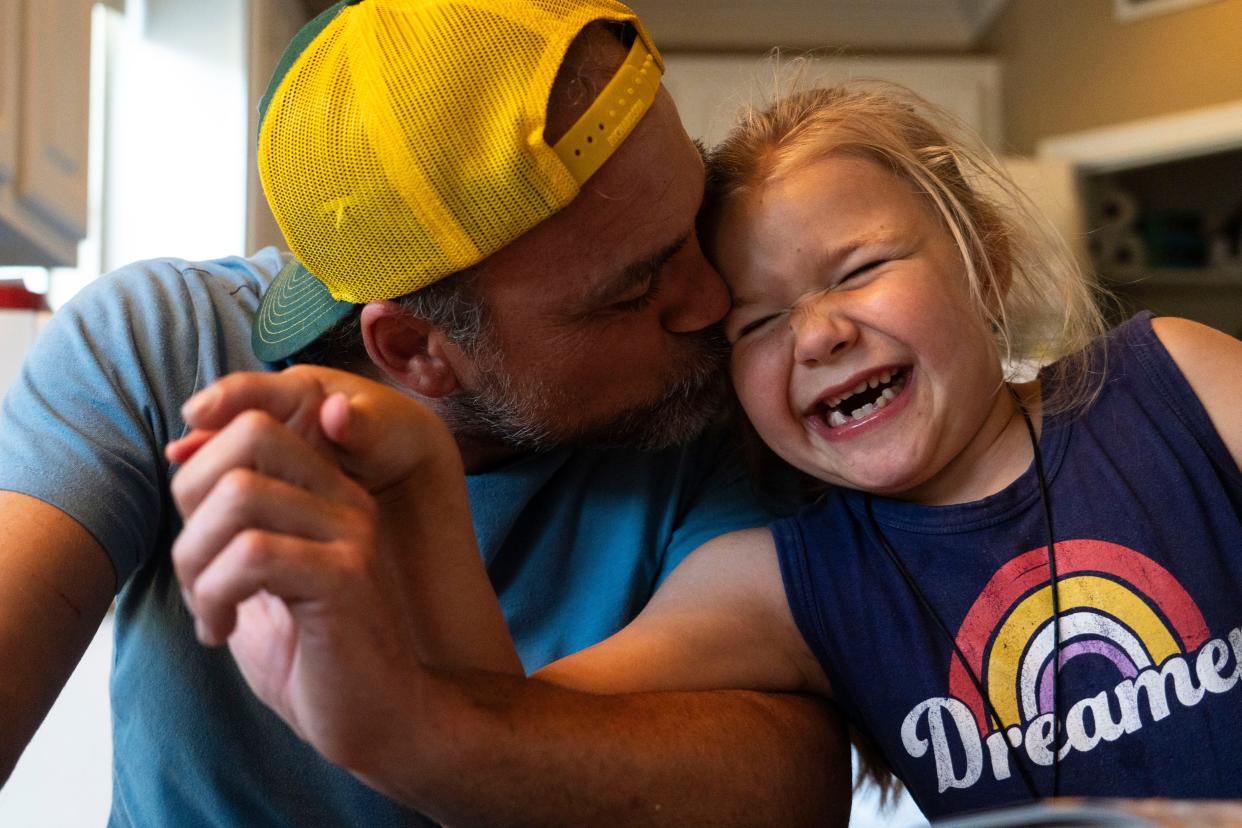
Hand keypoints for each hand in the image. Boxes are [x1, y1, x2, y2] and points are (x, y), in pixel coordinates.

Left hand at [166, 365, 473, 766]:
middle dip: (192, 501)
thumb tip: (181, 461)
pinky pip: (253, 553)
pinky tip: (220, 632)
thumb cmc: (315, 659)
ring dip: (196, 558)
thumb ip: (230, 525)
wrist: (385, 722)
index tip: (197, 547)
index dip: (197, 474)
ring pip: (240, 493)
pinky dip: (215, 594)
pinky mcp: (346, 578)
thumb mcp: (259, 581)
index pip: (253, 425)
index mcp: (328, 493)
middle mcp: (346, 501)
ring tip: (208, 608)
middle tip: (195, 571)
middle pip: (250, 435)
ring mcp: (351, 535)